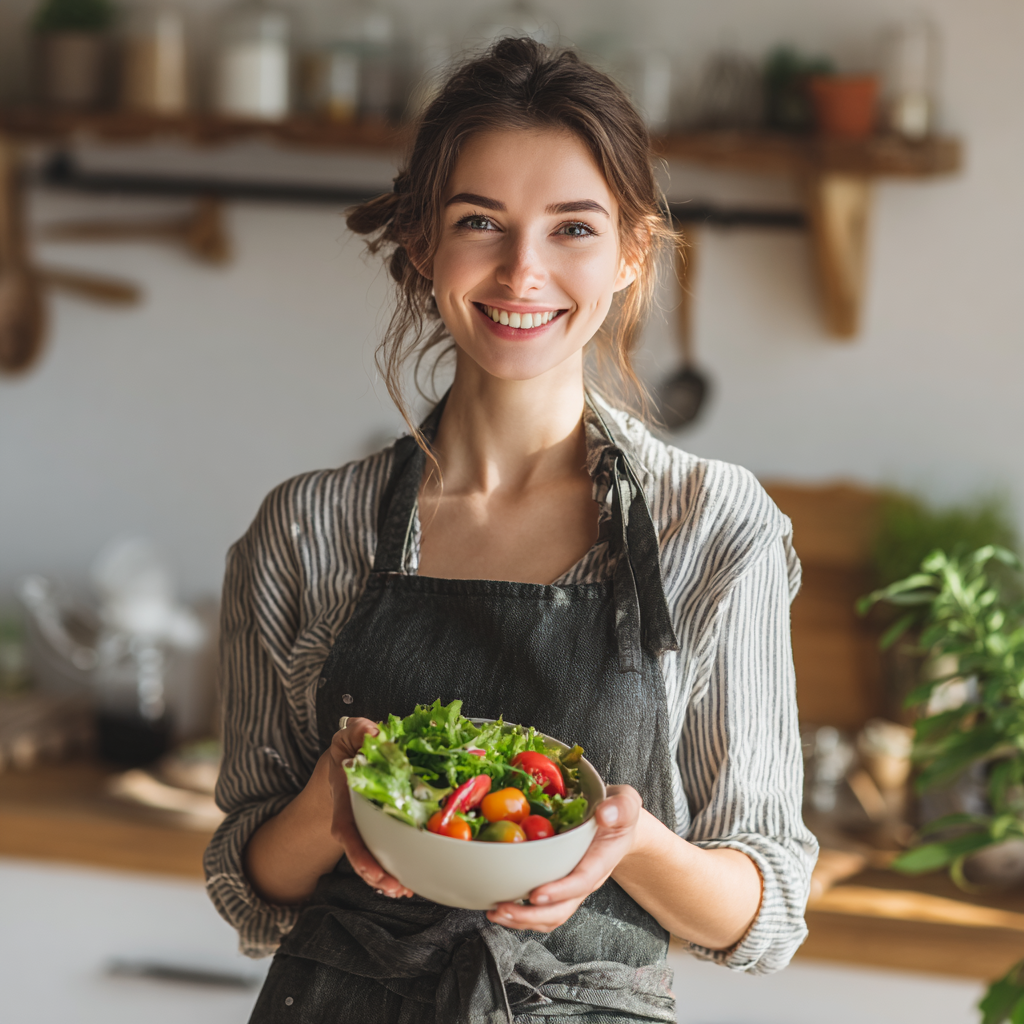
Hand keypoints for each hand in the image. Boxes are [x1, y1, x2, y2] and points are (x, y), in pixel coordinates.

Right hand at [325, 717, 413, 898]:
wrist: (345, 760)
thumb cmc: (349, 748)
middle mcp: (354, 820)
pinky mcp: (383, 827)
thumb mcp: (349, 735)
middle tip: (398, 888)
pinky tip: (412, 878)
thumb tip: (373, 732)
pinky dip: (399, 864)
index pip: (348, 832)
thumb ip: (358, 731)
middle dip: (377, 875)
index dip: (361, 856)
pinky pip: (389, 848)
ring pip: (374, 857)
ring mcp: (367, 827)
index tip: (374, 874)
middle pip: (362, 853)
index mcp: (345, 800)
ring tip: (405, 890)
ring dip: (388, 876)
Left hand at [485, 785, 642, 931]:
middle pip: (561, 910)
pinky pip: (542, 909)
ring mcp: (571, 886)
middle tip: (502, 908)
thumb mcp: (626, 803)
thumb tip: (605, 814)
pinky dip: (520, 914)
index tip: (536, 895)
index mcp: (601, 861)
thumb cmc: (619, 814)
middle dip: (530, 915)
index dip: (559, 891)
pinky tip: (499, 908)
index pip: (581, 881)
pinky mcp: (559, 886)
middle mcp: (585, 880)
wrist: (618, 826)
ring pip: (549, 916)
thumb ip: (620, 808)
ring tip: (496, 913)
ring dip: (521, 920)